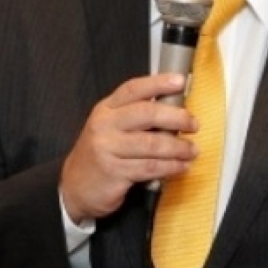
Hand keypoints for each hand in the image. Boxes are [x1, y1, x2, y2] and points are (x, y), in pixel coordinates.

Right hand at [60, 73, 198, 223]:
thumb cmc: (100, 154)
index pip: (133, 89)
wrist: (74, 186)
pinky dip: (170, 167)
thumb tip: (175, 109)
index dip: (158, 83)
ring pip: (152, 144)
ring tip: (191, 150)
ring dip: (178, 148)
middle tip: (193, 124)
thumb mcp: (110, 127)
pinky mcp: (114, 172)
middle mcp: (105, 125)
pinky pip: (150, 168)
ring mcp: (108, 149)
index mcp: (106, 109)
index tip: (180, 81)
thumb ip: (135, 116)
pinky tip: (180, 167)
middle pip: (147, 114)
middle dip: (176, 118)